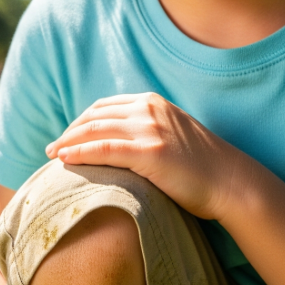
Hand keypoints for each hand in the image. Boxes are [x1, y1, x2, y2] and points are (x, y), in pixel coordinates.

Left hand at [44, 92, 258, 220]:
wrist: (232, 182)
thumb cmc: (203, 166)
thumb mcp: (173, 134)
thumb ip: (147, 129)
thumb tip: (119, 142)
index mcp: (152, 102)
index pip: (104, 106)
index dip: (80, 121)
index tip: (66, 136)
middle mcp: (148, 109)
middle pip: (94, 116)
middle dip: (69, 131)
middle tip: (52, 147)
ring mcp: (150, 129)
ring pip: (94, 130)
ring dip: (68, 142)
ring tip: (52, 155)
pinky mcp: (150, 152)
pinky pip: (104, 150)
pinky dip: (79, 153)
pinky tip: (65, 161)